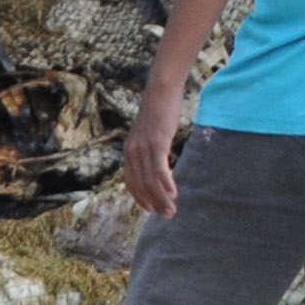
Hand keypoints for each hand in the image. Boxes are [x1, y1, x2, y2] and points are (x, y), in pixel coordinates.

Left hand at [121, 101, 183, 217]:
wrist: (161, 89)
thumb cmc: (159, 110)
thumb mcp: (151, 132)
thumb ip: (151, 147)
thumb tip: (158, 160)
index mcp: (130, 150)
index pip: (131, 181)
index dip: (140, 198)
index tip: (151, 210)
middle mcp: (133, 151)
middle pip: (141, 185)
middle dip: (153, 203)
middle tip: (167, 215)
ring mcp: (144, 146)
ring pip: (150, 180)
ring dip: (161, 198)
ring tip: (172, 210)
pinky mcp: (157, 141)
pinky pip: (159, 168)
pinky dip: (166, 183)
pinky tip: (174, 193)